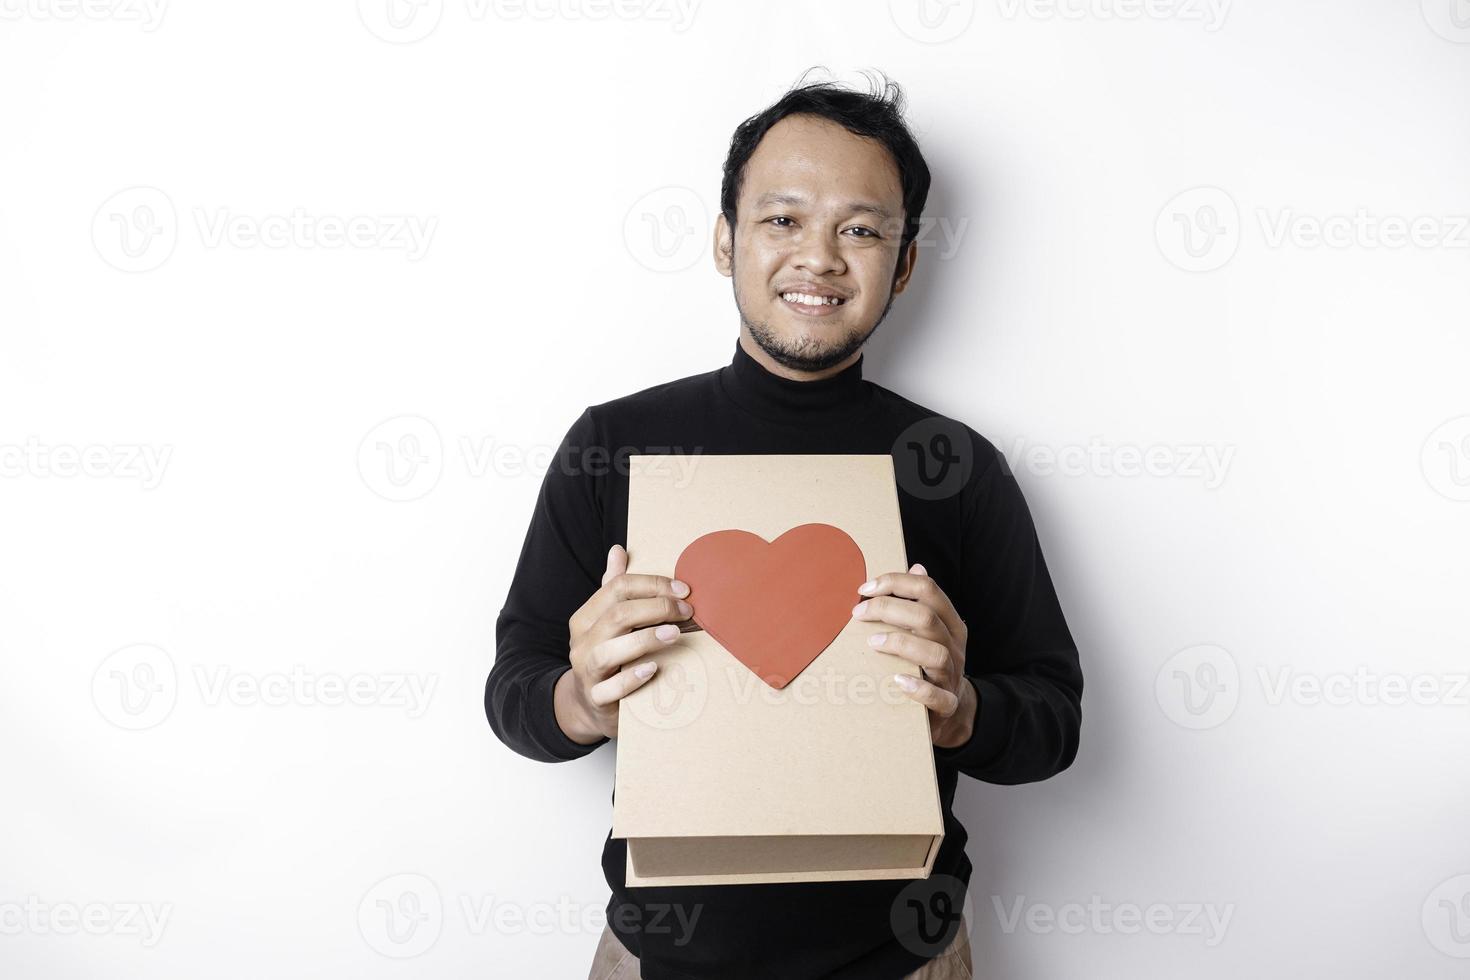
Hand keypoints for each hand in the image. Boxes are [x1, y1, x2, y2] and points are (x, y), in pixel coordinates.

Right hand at [554, 544, 691, 742]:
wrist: (588, 705)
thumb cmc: (606, 655)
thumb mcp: (606, 621)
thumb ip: (613, 588)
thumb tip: (618, 549)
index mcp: (586, 617)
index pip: (616, 588)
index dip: (652, 584)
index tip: (683, 590)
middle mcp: (582, 642)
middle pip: (617, 615)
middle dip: (656, 608)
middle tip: (686, 610)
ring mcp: (587, 672)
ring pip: (609, 651)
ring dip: (645, 639)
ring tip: (674, 633)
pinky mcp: (597, 699)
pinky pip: (611, 689)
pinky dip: (632, 679)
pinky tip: (653, 669)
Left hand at [851, 563, 976, 747]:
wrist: (953, 710)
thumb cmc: (931, 664)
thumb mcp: (931, 631)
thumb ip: (923, 602)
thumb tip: (917, 567)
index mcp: (950, 623)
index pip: (929, 590)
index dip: (896, 583)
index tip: (865, 588)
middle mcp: (954, 646)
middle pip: (927, 618)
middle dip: (889, 609)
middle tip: (858, 612)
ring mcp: (952, 675)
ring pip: (934, 654)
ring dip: (901, 644)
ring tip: (873, 643)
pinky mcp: (946, 704)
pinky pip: (938, 697)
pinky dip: (918, 688)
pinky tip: (897, 681)